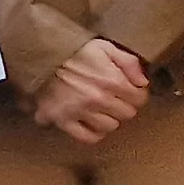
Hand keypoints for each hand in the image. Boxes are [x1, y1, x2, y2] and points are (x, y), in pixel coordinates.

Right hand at [32, 37, 150, 143]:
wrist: (41, 56)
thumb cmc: (73, 51)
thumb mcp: (105, 47)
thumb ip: (129, 62)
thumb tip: (142, 82)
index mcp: (112, 80)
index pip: (139, 99)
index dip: (136, 94)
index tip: (129, 91)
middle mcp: (98, 99)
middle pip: (126, 114)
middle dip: (123, 106)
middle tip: (114, 99)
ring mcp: (80, 111)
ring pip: (109, 126)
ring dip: (108, 119)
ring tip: (100, 110)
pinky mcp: (63, 120)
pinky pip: (86, 137)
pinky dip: (92, 133)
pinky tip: (90, 124)